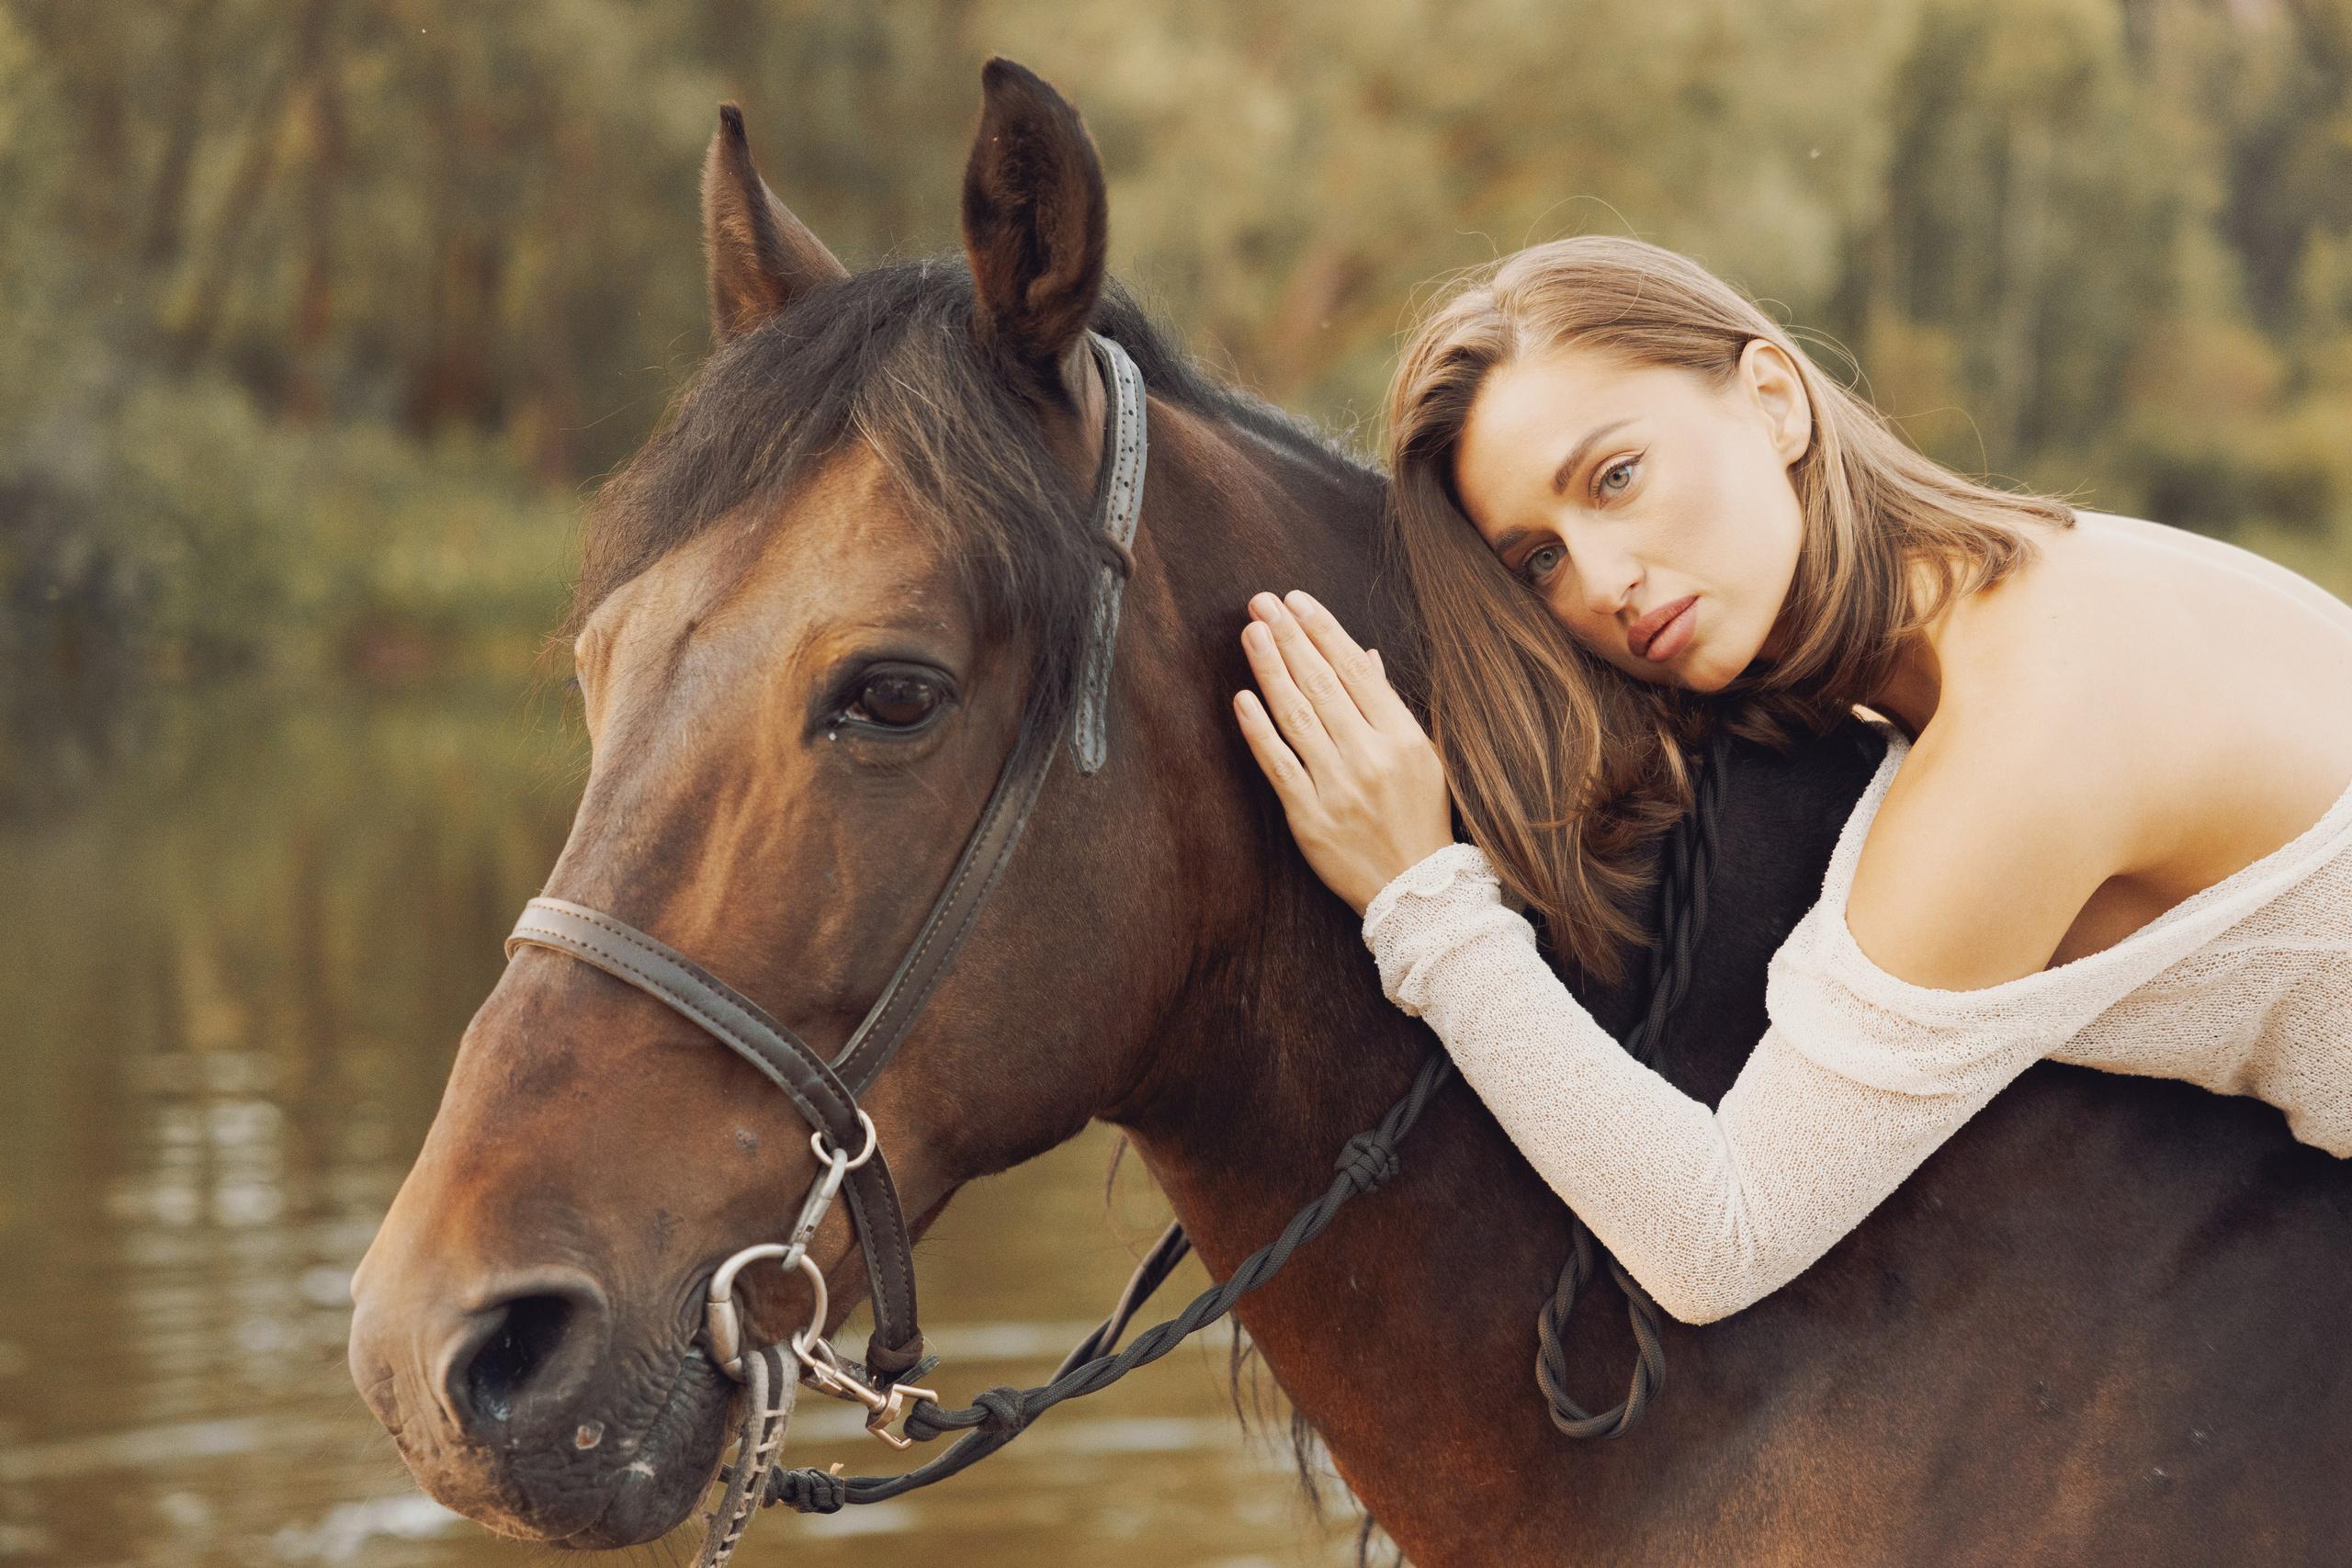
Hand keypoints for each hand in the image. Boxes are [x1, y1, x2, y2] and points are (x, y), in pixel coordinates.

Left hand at [1233, 590, 1455, 913]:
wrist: (1417, 891)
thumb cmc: (1419, 817)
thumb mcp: (1422, 756)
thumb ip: (1388, 705)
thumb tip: (1364, 655)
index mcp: (1402, 737)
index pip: (1355, 670)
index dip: (1323, 632)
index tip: (1296, 601)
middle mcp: (1370, 757)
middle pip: (1322, 685)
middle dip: (1289, 638)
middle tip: (1262, 602)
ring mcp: (1338, 787)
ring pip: (1298, 717)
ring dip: (1270, 670)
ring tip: (1251, 632)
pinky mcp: (1310, 818)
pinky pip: (1280, 766)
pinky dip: (1260, 731)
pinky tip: (1242, 698)